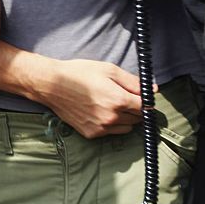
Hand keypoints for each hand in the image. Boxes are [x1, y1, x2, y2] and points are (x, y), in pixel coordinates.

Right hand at [26, 58, 144, 137]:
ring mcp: (101, 127)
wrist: (52, 85)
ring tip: (112, 105)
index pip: (145, 107)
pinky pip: (111, 132)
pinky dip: (111, 124)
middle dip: (135, 108)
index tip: (141, 96)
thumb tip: (152, 89)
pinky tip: (100, 112)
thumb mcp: (108, 70)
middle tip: (123, 97)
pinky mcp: (91, 133)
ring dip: (125, 118)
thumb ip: (133, 81)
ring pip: (126, 127)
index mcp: (118, 100)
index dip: (146, 100)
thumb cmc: (79, 74)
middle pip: (137, 118)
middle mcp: (111, 117)